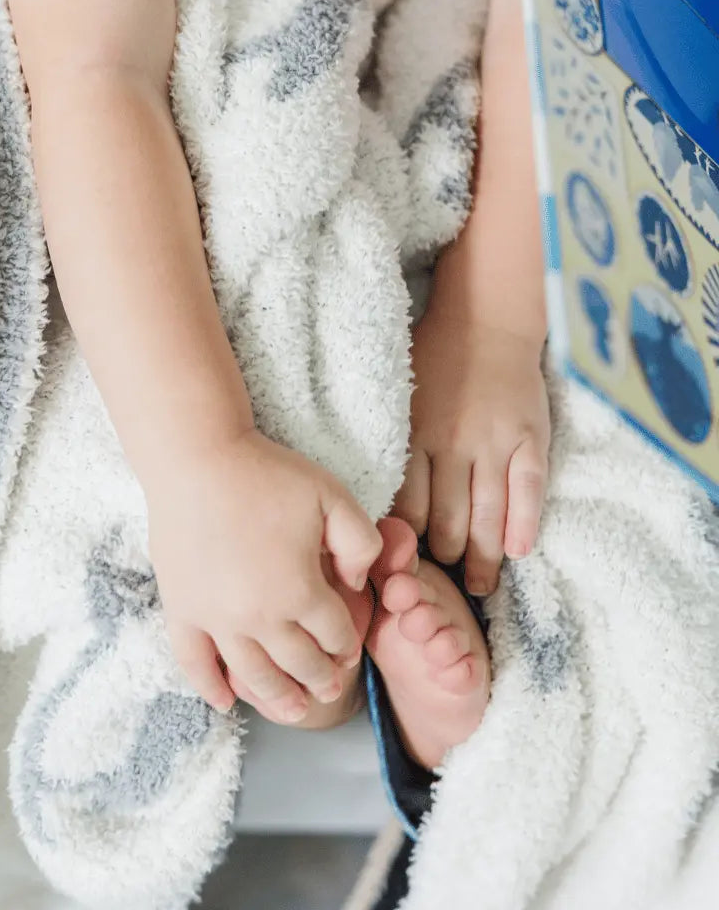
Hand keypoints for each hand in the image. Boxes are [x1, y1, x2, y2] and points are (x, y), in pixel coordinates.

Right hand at [147, 430, 382, 722]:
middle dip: (320, 679)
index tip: (348, 649)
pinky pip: (193, 663)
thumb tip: (359, 582)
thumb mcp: (333, 497)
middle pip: (298, 663)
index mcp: (301, 591)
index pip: (334, 635)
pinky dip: (209, 687)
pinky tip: (224, 701)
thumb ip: (361, 543)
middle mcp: (259, 616)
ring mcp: (215, 618)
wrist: (197, 460)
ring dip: (277, 698)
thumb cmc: (267, 474)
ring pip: (251, 675)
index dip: (346, 645)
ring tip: (293, 710)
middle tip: (329, 688)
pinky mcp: (181, 610)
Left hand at [394, 300, 549, 596]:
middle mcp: (453, 445)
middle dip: (444, 560)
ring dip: (484, 557)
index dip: (407, 546)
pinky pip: (528, 489)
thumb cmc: (432, 365)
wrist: (485, 321)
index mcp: (415, 439)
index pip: (408, 510)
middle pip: (448, 521)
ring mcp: (494, 443)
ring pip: (488, 514)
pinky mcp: (529, 438)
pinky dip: (524, 523)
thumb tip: (379, 505)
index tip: (404, 569)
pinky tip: (519, 551)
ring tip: (480, 586)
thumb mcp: (400, 405)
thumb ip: (395, 452)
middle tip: (441, 587)